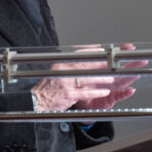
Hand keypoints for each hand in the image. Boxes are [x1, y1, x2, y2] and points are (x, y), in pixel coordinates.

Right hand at [30, 44, 146, 111]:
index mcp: (63, 63)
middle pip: (87, 63)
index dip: (96, 51)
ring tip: (111, 78)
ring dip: (101, 77)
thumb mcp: (58, 71)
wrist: (36, 102)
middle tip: (116, 60)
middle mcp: (63, 71)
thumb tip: (90, 56)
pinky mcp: (68, 95)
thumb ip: (73, 65)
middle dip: (103, 61)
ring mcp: (65, 83)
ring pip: (87, 77)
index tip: (108, 49)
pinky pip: (85, 92)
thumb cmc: (49, 87)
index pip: (82, 54)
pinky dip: (96, 92)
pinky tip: (105, 91)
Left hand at [75, 43, 147, 109]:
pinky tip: (131, 90)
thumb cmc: (84, 87)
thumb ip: (92, 62)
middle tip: (142, 60)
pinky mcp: (111, 100)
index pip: (116, 61)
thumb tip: (98, 50)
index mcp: (106, 72)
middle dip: (134, 65)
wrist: (80, 102)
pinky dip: (125, 94)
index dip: (123, 54)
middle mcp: (111, 80)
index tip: (130, 48)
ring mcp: (112, 90)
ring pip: (124, 82)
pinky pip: (119, 96)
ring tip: (137, 73)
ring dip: (131, 78)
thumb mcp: (87, 72)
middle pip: (125, 70)